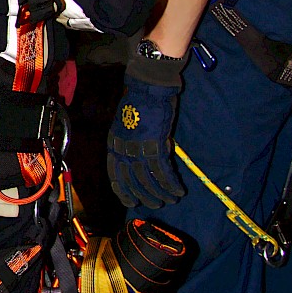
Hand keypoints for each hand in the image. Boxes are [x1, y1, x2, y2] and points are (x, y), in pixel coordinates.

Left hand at [107, 75, 185, 209]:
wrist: (148, 88)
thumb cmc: (140, 104)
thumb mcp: (128, 126)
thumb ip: (133, 145)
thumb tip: (146, 159)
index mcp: (113, 145)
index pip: (114, 176)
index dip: (123, 192)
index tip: (131, 202)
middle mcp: (122, 150)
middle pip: (131, 182)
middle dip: (145, 196)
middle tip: (156, 204)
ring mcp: (137, 149)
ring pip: (148, 180)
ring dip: (161, 193)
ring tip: (171, 200)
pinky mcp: (154, 146)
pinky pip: (163, 172)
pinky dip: (171, 183)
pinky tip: (178, 190)